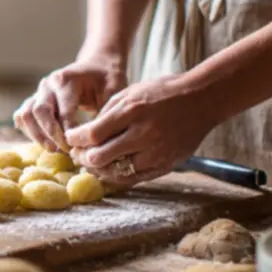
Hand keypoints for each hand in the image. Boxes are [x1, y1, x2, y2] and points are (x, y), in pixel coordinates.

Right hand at [13, 52, 126, 152]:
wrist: (97, 64)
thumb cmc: (107, 79)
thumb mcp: (114, 91)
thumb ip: (106, 113)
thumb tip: (98, 142)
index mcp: (66, 79)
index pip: (63, 111)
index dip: (69, 133)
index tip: (79, 148)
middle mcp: (48, 84)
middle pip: (38, 112)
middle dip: (51, 135)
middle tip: (66, 151)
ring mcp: (38, 91)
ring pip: (26, 115)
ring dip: (37, 136)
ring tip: (54, 149)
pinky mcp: (34, 100)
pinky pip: (23, 118)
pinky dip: (30, 132)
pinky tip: (47, 142)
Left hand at [64, 75, 217, 184]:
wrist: (201, 100)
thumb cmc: (161, 93)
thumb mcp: (130, 93)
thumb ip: (106, 114)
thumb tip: (83, 135)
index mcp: (132, 111)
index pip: (93, 134)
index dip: (75, 140)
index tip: (70, 139)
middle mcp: (144, 134)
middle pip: (100, 157)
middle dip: (82, 157)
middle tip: (77, 153)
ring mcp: (156, 153)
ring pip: (115, 172)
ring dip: (98, 169)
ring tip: (92, 162)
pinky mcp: (165, 165)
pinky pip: (134, 178)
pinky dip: (117, 176)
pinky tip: (109, 169)